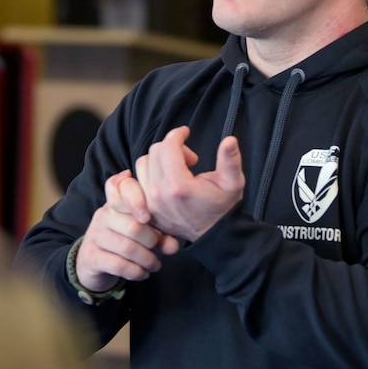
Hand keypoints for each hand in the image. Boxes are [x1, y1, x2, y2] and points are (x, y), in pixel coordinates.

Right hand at [76, 170, 179, 292]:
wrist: (93, 262)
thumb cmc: (122, 240)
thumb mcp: (141, 232)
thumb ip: (159, 234)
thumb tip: (174, 246)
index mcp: (116, 202)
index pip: (124, 188)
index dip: (138, 200)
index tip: (149, 218)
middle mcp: (103, 215)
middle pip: (134, 226)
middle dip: (152, 241)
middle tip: (160, 249)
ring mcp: (95, 236)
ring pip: (128, 248)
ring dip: (147, 260)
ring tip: (155, 265)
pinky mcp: (92, 257)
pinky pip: (119, 265)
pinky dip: (136, 272)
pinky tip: (143, 273)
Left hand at [134, 125, 244, 242]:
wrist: (213, 236)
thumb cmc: (223, 207)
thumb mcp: (233, 183)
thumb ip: (231, 160)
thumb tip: (230, 140)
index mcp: (178, 186)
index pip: (167, 146)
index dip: (177, 134)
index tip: (186, 133)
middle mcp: (159, 195)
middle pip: (154, 152)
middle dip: (172, 148)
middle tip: (189, 159)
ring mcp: (149, 204)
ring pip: (142, 164)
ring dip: (159, 161)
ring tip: (177, 170)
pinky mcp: (146, 210)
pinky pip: (135, 182)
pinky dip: (148, 174)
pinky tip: (165, 178)